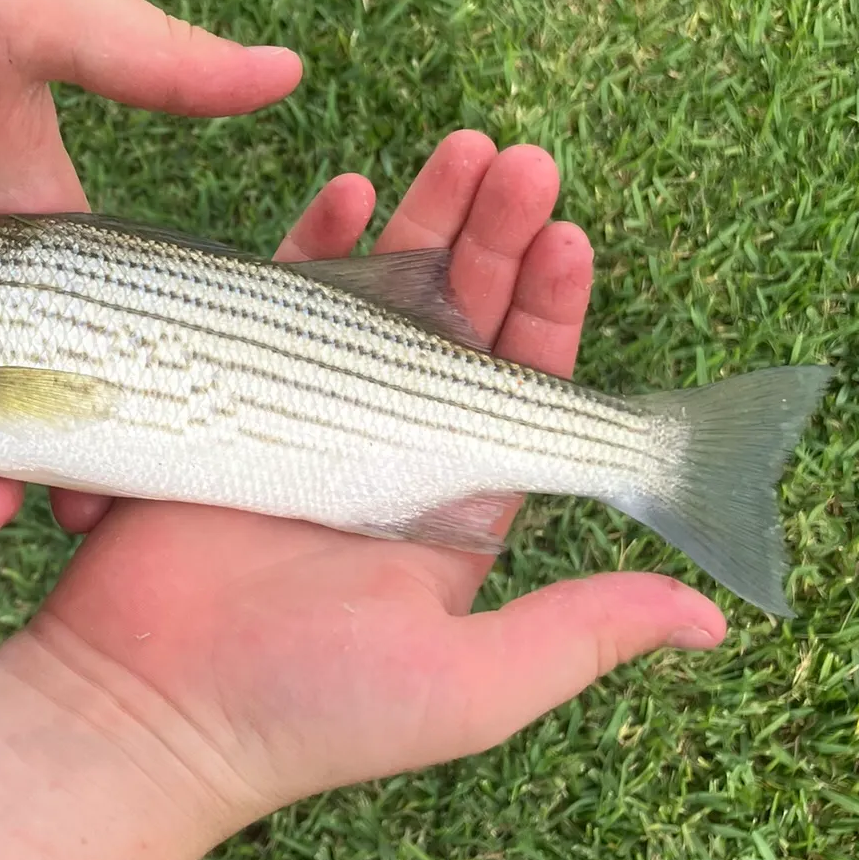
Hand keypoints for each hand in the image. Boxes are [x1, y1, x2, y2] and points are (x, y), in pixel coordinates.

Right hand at [26, 132, 726, 815]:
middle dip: (495, 242)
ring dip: (423, 223)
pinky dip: (317, 245)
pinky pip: (282, 302)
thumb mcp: (473, 684)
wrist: (145, 709)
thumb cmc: (312, 709)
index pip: (524, 390)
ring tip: (464, 149)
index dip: (549, 313)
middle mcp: (391, 453)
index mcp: (455, 508)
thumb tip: (713, 619)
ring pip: (379, 300)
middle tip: (523, 163)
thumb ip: (585, 634)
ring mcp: (309, 417)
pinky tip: (351, 191)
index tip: (570, 239)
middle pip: (458, 325)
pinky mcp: (231, 394)